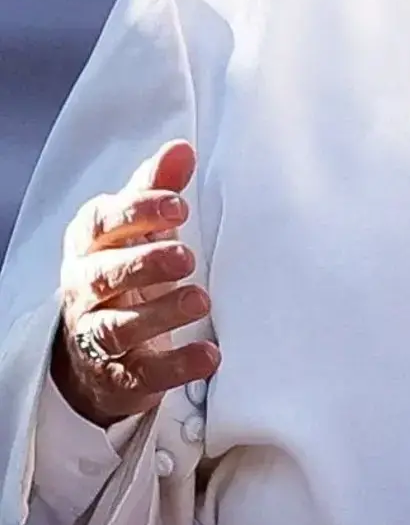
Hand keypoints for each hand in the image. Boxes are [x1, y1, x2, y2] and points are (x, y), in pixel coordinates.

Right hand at [53, 141, 219, 428]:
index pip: (100, 223)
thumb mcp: (138, 229)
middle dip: (143, 263)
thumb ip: (157, 189)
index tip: (176, 204)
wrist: (96, 350)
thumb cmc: (125, 271)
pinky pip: (143, 373)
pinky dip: (176, 365)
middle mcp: (85, 290)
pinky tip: (209, 356)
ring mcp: (97, 335)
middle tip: (186, 256)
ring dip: (159, 313)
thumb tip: (182, 148)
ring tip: (200, 301)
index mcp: (90, 246)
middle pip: (103, 275)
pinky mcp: (120, 376)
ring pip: (117, 326)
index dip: (135, 212)